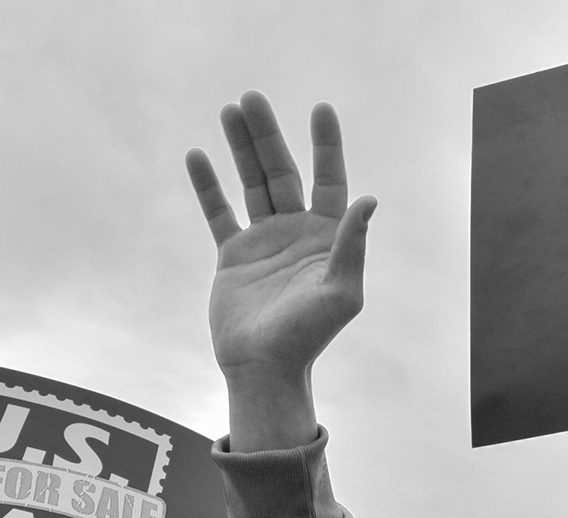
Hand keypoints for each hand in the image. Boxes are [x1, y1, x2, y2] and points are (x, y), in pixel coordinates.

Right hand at [186, 91, 374, 450]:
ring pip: (251, 184)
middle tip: (251, 98)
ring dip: (240, 148)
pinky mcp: (233, 256)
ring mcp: (264, 242)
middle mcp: (296, 232)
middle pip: (282, 172)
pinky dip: (208, 186)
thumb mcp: (340, 293)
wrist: (265, 369)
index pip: (329, 180)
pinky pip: (219, 213)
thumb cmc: (309, 336)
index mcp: (326, 237)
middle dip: (267, 136)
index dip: (326, 146)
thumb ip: (352, 246)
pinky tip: (198, 155)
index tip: (320, 110)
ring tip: (230, 110)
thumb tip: (368, 201)